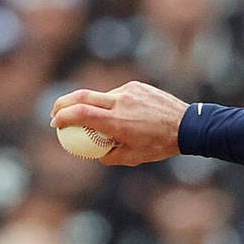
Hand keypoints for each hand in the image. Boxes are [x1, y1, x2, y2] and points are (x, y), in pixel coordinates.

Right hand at [50, 81, 189, 166]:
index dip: (62, 117)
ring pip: (100, 96)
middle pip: (81, 96)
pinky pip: (117, 94)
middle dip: (63, 103)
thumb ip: (110, 156)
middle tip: (55, 113)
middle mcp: (120, 102)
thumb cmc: (160, 145)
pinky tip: (125, 115)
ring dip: (93, 106)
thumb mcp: (134, 158)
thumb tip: (94, 154)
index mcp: (117, 122)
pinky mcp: (136, 85)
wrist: (187, 126)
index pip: (80, 114)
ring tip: (100, 121)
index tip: (55, 124)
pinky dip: (112, 103)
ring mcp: (128, 91)